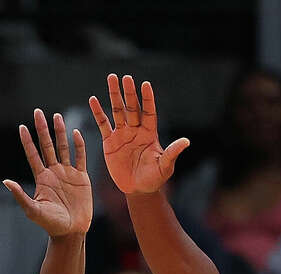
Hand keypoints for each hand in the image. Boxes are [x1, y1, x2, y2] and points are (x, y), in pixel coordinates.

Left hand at [4, 110, 92, 236]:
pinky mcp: (82, 177)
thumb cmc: (51, 224)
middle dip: (43, 129)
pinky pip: (80, 157)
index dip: (27, 141)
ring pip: (63, 148)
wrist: (71, 231)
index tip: (22, 127)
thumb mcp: (33, 210)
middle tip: (38, 112)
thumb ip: (20, 195)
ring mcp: (68, 173)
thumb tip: (6, 181)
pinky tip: (76, 133)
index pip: (33, 155)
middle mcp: (54, 172)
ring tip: (57, 116)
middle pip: (47, 146)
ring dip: (60, 132)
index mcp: (42, 178)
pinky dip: (79, 145)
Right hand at [89, 74, 189, 194]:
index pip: (149, 112)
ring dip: (114, 95)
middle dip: (129, 92)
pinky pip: (103, 124)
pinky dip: (98, 113)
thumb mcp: (164, 166)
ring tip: (111, 78)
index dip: (147, 99)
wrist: (138, 190)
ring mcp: (122, 134)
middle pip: (132, 107)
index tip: (145, 84)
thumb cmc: (154, 178)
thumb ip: (172, 152)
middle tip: (125, 77)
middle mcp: (136, 130)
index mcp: (150, 133)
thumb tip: (186, 141)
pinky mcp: (110, 142)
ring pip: (118, 111)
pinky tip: (93, 100)